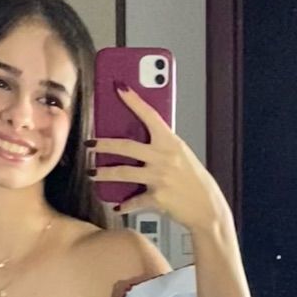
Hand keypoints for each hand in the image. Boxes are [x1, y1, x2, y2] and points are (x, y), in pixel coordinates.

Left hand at [89, 83, 232, 229]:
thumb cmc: (195, 181)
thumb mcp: (182, 156)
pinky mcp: (156, 198)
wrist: (207, 208)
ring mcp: (159, 177)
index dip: (134, 101)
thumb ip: (163, 147)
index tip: (119, 88)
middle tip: (90, 143)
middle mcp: (163, 157)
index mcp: (171, 142)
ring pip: (123, 173)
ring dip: (104, 173)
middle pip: (126, 146)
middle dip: (104, 144)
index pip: (150, 115)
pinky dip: (124, 205)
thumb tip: (143, 141)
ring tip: (93, 173)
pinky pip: (134, 201)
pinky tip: (117, 206)